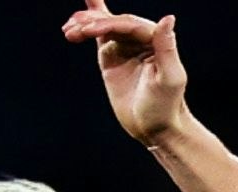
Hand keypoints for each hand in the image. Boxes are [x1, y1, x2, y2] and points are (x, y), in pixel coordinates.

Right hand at [61, 2, 188, 145]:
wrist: (154, 127)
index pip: (129, 25)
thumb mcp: (169, 78)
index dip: (108, 24)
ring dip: (85, 24)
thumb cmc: (165, 105)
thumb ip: (166, 47)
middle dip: (92, 23)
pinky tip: (75, 21)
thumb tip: (168, 18)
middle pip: (114, 22)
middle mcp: (140, 39)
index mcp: (155, 39)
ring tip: (68, 29)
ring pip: (104, 27)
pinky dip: (86, 29)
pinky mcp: (112, 58)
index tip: (87, 30)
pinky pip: (99, 38)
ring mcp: (125, 47)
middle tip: (73, 28)